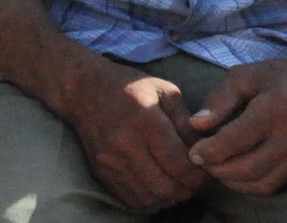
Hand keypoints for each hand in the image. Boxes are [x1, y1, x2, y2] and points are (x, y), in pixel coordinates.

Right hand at [60, 59, 205, 211]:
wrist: (81, 89)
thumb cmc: (128, 86)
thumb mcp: (164, 91)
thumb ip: (187, 121)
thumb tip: (205, 151)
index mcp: (145, 120)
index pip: (180, 164)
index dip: (199, 174)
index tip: (204, 167)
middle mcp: (124, 143)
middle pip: (167, 188)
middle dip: (187, 188)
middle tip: (192, 177)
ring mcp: (109, 160)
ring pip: (152, 198)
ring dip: (170, 196)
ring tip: (175, 181)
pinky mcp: (100, 170)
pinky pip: (133, 200)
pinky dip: (151, 199)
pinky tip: (156, 184)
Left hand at [186, 50, 286, 195]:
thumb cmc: (276, 77)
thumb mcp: (243, 77)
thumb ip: (218, 100)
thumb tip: (195, 125)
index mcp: (274, 109)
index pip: (237, 139)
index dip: (211, 151)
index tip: (192, 153)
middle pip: (248, 166)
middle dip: (217, 169)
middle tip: (198, 161)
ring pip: (260, 181)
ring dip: (230, 180)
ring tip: (212, 167)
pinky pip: (271, 185)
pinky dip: (247, 185)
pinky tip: (231, 173)